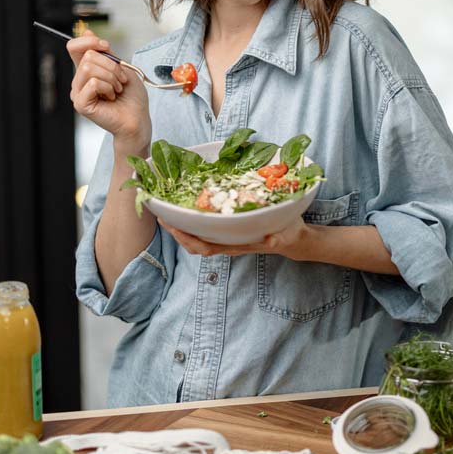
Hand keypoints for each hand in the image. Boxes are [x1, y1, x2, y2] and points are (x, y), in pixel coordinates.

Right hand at [67, 31, 150, 149]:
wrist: (138, 119)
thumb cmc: (132, 97)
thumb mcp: (121, 67)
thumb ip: (104, 52)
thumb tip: (87, 32)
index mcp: (87, 71)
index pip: (75, 47)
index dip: (89, 41)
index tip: (106, 46)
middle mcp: (79, 81)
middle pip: (88, 55)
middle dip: (111, 66)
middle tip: (120, 81)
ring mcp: (78, 93)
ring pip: (89, 68)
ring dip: (111, 77)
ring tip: (117, 89)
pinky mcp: (80, 104)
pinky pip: (92, 83)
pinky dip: (107, 87)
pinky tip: (111, 97)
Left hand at [158, 217, 309, 258]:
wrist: (291, 238)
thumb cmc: (287, 235)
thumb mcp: (286, 235)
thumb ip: (279, 239)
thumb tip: (271, 240)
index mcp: (236, 245)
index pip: (205, 247)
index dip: (188, 239)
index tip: (174, 227)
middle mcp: (227, 243)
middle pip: (194, 243)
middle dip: (176, 232)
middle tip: (160, 215)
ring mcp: (225, 238)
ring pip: (196, 237)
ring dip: (180, 227)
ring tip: (167, 211)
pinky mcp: (227, 230)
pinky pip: (203, 228)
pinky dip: (191, 220)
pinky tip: (186, 206)